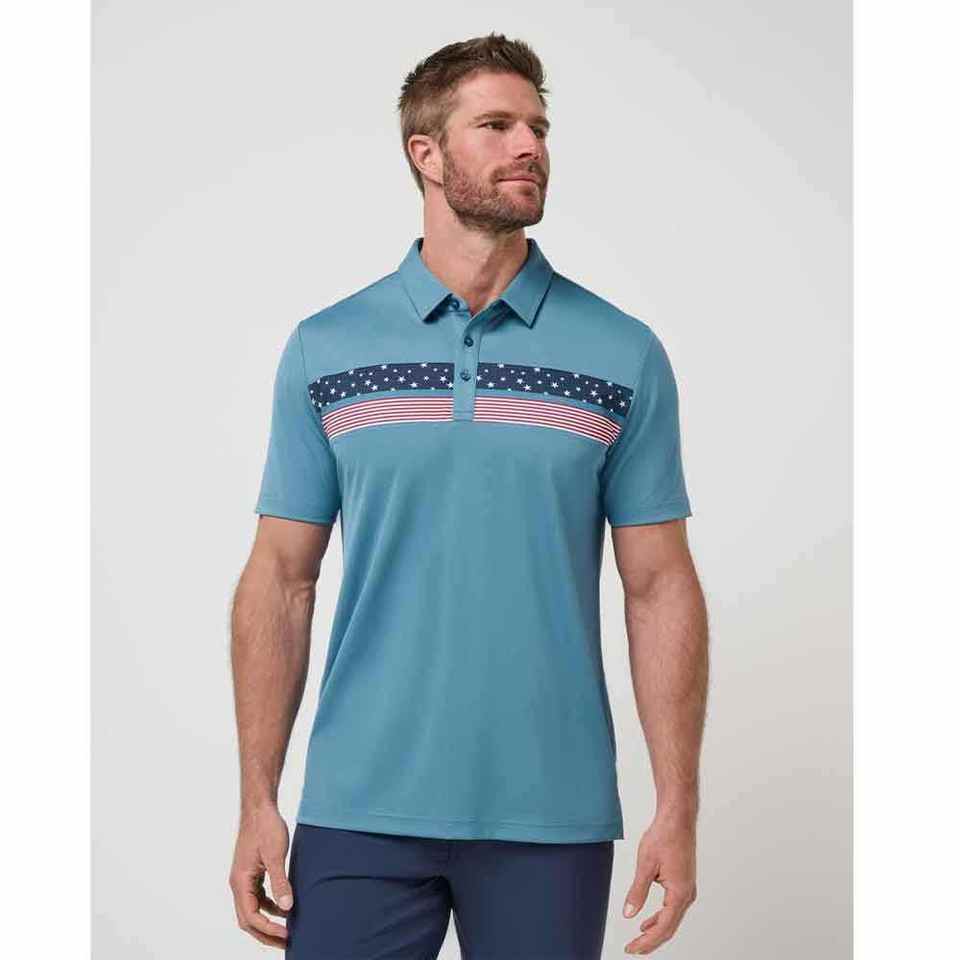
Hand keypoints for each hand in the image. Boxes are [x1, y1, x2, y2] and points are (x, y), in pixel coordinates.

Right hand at [229, 803, 293, 948]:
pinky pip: (257, 897)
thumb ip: (280, 882)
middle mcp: (238, 883)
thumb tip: (287, 908)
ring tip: (286, 930)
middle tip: (287, 942)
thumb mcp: (275, 855)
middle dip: (265, 934)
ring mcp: (244, 878)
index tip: (287, 935)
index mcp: (240, 882)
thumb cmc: (265, 827)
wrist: (260, 807)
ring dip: (267, 922)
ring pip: (252, 909)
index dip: (268, 930)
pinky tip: (283, 908)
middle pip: (248, 919)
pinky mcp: (251, 872)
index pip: (251, 917)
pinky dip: (269, 906)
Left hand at [621, 810, 697, 953]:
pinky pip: (672, 908)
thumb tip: (628, 913)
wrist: (677, 819)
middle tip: (633, 949)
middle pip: (669, 927)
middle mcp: (687, 895)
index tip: (632, 949)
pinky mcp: (683, 883)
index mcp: (680, 893)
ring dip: (655, 931)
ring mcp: (687, 889)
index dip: (647, 941)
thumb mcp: (645, 865)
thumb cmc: (664, 837)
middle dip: (650, 941)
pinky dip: (660, 918)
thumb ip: (637, 892)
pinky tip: (647, 921)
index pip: (663, 928)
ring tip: (638, 939)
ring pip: (671, 919)